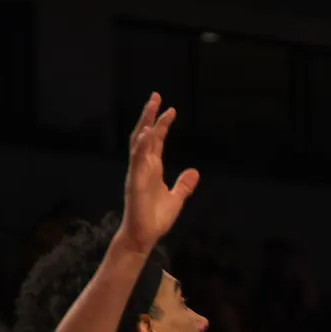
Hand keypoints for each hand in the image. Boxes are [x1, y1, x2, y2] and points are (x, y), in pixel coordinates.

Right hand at [116, 93, 199, 253]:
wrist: (144, 235)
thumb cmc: (156, 218)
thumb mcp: (176, 198)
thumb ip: (184, 185)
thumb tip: (195, 171)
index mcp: (152, 168)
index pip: (156, 141)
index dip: (161, 124)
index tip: (170, 109)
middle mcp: (143, 166)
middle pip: (144, 135)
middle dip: (149, 115)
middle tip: (156, 96)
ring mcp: (138, 172)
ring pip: (140, 143)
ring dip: (146, 125)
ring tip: (153, 107)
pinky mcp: (135, 181)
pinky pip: (137, 160)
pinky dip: (142, 146)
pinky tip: (147, 133)